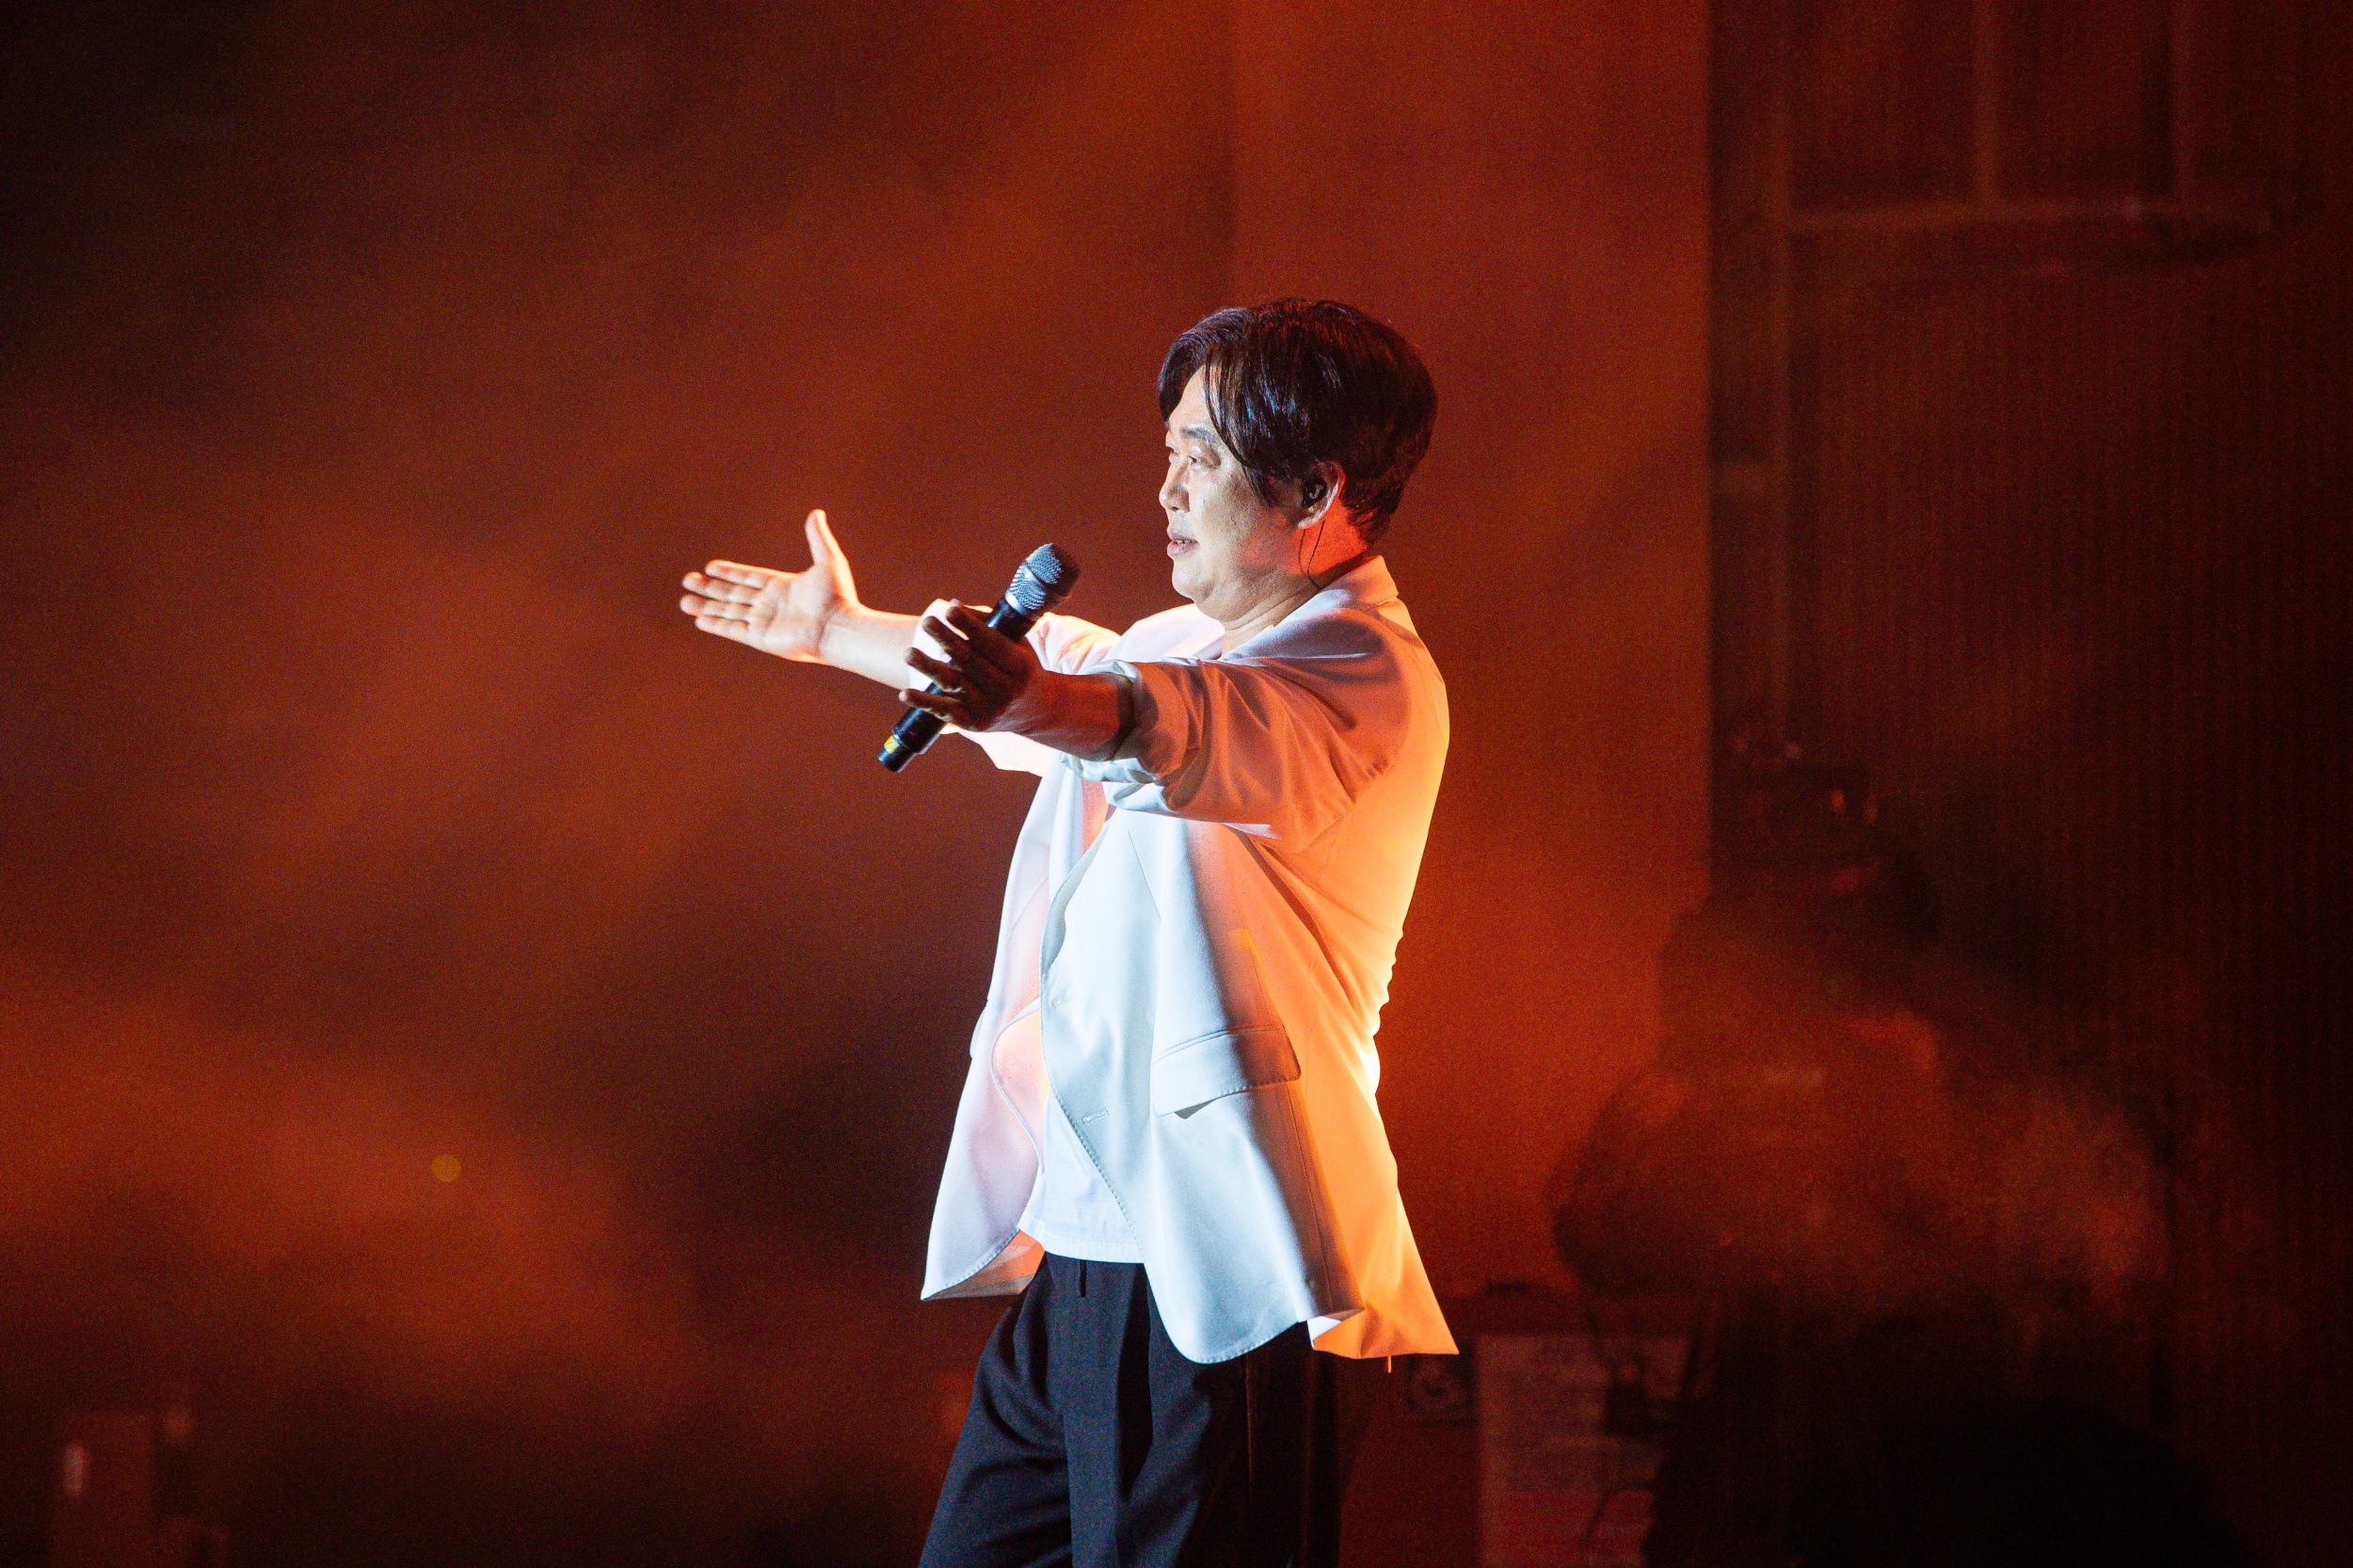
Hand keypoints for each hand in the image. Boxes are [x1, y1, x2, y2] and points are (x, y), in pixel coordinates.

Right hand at [680, 509, 858, 662]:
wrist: (838, 627)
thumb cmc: (836, 596)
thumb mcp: (828, 560)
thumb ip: (817, 538)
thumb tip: (816, 513)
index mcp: (782, 587)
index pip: (749, 577)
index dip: (730, 573)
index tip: (710, 567)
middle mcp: (770, 604)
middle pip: (733, 594)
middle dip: (710, 588)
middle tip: (687, 580)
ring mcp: (764, 622)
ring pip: (728, 611)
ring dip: (706, 606)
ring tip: (685, 602)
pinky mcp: (761, 638)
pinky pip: (733, 629)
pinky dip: (716, 625)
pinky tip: (700, 620)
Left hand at [902, 602, 1047, 732]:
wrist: (1036, 711)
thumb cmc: (1022, 669)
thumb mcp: (1017, 646)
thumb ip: (988, 625)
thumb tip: (955, 606)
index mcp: (1021, 667)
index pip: (991, 644)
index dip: (969, 627)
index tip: (950, 610)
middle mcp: (1006, 690)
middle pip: (970, 662)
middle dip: (946, 640)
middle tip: (927, 623)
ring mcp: (989, 709)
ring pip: (954, 684)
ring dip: (929, 668)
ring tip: (909, 654)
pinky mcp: (974, 723)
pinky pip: (945, 711)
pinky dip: (924, 702)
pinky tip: (905, 694)